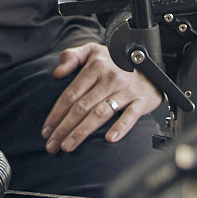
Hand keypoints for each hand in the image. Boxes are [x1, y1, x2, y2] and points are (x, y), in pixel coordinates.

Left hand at [42, 42, 159, 153]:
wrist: (150, 64)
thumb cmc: (116, 61)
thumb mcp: (92, 51)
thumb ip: (72, 57)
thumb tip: (56, 73)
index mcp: (95, 67)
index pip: (71, 94)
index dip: (57, 113)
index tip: (46, 130)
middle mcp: (110, 78)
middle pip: (82, 107)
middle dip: (64, 128)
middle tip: (52, 146)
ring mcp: (126, 90)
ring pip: (100, 113)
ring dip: (82, 131)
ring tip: (68, 146)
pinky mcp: (141, 100)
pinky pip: (130, 116)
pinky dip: (120, 127)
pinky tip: (109, 139)